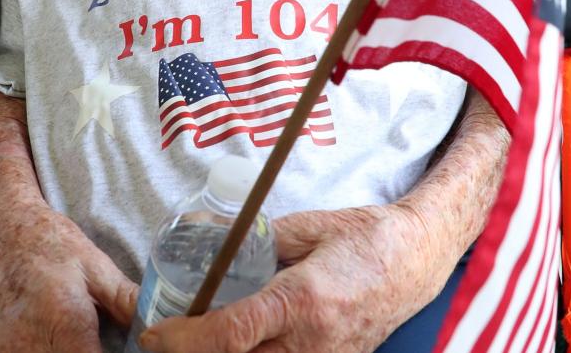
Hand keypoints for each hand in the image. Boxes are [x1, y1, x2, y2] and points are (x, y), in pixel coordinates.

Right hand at [0, 199, 137, 352]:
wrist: (3, 232)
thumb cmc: (53, 246)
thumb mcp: (96, 267)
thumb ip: (126, 302)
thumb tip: (156, 325)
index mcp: (66, 323)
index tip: (115, 351)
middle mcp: (29, 345)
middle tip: (90, 339)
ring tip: (63, 337)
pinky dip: (32, 352)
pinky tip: (39, 340)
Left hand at [138, 205, 449, 352]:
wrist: (415, 260)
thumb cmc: (365, 237)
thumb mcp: (307, 228)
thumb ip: (260, 240)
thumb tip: (215, 242)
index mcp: (300, 301)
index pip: (230, 334)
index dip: (184, 340)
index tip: (155, 335)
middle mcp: (310, 343)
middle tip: (166, 342)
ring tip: (199, 341)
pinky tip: (239, 345)